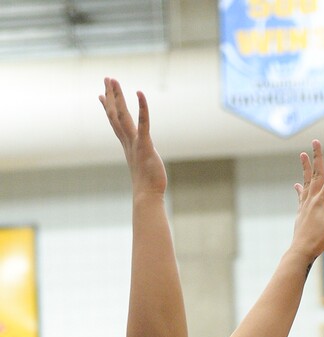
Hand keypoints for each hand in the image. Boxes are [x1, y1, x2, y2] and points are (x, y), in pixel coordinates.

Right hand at [99, 77, 166, 195]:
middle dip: (110, 95)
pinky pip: (143, 123)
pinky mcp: (145, 145)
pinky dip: (142, 108)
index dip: (107, 107)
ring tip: (112, 80)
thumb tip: (140, 160)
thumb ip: (140, 159)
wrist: (147, 196)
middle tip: (106, 78)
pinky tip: (140, 93)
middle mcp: (128, 141)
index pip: (114, 122)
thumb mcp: (141, 166)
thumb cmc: (147, 185)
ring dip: (117, 96)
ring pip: (122, 115)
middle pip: (115, 114)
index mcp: (127, 145)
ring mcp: (135, 142)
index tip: (100, 95)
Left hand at [290, 142, 323, 263]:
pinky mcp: (301, 211)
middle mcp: (313, 198)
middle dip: (317, 156)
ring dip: (305, 167)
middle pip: (316, 173)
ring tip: (302, 154)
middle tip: (315, 141)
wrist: (301, 250)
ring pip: (306, 181)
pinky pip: (301, 196)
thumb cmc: (321, 239)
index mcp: (323, 199)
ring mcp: (305, 204)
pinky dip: (300, 188)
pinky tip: (297, 184)